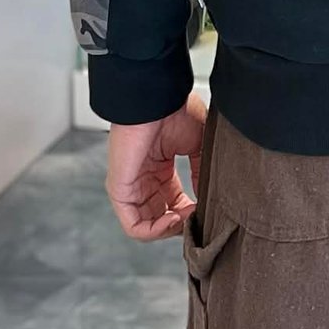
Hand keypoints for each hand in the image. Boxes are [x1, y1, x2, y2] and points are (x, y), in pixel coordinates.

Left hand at [105, 92, 207, 240]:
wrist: (158, 98)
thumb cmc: (175, 110)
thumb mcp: (198, 144)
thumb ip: (202, 172)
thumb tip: (209, 197)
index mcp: (160, 169)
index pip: (174, 204)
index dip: (191, 212)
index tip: (207, 209)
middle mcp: (144, 180)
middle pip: (162, 218)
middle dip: (182, 223)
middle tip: (199, 218)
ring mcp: (130, 187)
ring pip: (149, 226)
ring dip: (172, 229)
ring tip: (189, 218)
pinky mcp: (120, 191)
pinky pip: (135, 226)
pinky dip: (157, 230)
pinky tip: (176, 219)